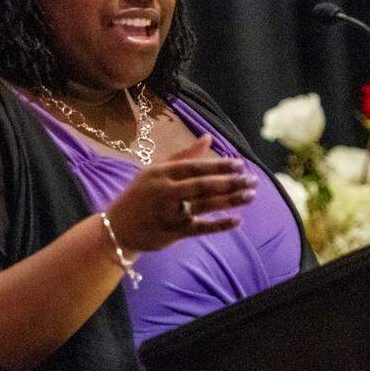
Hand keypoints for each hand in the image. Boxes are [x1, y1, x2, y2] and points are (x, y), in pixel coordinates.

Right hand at [104, 134, 256, 252]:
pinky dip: (219, 225)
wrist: (117, 228)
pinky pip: (201, 228)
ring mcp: (170, 213)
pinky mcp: (173, 233)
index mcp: (161, 173)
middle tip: (252, 179)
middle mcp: (166, 192)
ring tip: (251, 195)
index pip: (195, 166)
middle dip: (231, 181)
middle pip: (204, 185)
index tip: (239, 163)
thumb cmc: (139, 196)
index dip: (219, 165)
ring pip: (206, 205)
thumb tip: (208, 137)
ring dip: (231, 200)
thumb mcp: (154, 171)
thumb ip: (182, 155)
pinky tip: (237, 220)